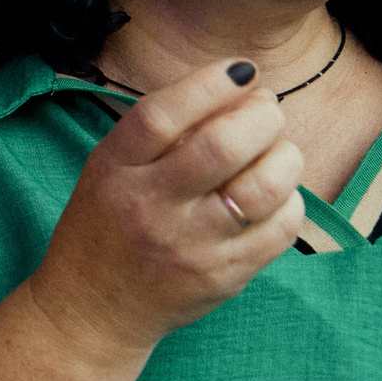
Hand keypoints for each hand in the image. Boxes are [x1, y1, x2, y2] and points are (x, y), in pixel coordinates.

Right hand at [28, 61, 304, 355]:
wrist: (91, 310)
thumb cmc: (106, 226)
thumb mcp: (109, 168)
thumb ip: (164, 130)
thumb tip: (246, 87)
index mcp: (114, 171)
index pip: (162, 116)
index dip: (210, 84)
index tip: (241, 70)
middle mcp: (149, 208)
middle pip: (223, 146)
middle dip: (263, 115)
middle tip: (266, 111)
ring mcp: (189, 246)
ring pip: (265, 186)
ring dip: (286, 155)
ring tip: (277, 151)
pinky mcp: (224, 276)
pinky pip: (282, 227)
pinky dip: (290, 200)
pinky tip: (274, 195)